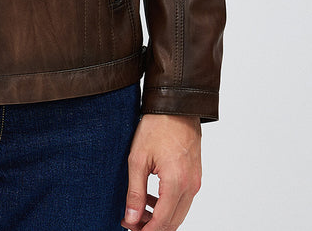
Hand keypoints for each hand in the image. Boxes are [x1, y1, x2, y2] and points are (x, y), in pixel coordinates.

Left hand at [121, 114, 201, 230]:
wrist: (177, 106)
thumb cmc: (157, 126)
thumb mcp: (138, 159)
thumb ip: (135, 192)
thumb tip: (130, 219)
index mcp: (176, 183)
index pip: (162, 222)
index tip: (129, 229)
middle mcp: (191, 186)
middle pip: (173, 222)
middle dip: (151, 227)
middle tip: (130, 221)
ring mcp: (195, 181)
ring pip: (179, 213)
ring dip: (160, 217)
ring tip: (137, 210)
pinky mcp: (195, 176)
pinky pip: (183, 200)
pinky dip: (168, 205)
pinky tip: (151, 197)